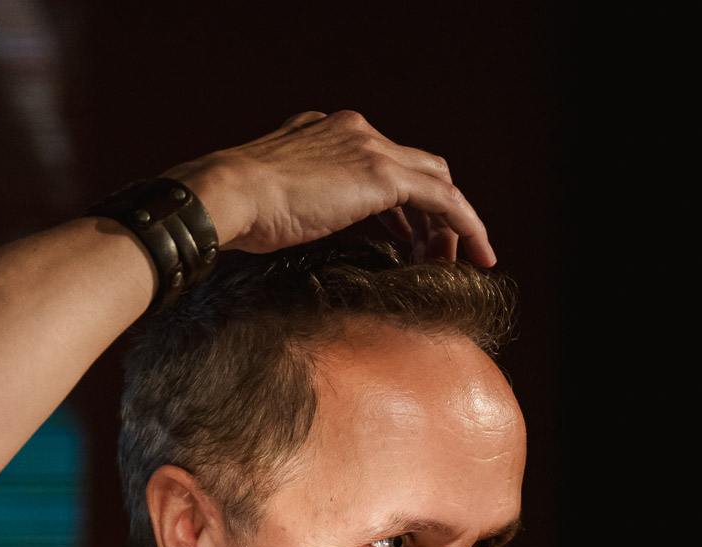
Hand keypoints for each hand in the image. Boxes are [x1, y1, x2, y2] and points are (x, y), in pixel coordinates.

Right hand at [163, 110, 495, 265]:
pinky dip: (466, 225)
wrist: (226, 196)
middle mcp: (353, 130)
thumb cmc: (236, 211)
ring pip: (437, 181)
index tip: (407, 238)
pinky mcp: (382, 174)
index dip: (401, 204)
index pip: (382, 161)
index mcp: (326, 131)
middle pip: (417, 167)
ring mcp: (369, 147)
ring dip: (452, 223)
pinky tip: (476, 253)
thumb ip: (299, 204)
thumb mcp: (273, 201)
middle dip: (432, 212)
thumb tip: (304, 230)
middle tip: (433, 252)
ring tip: (456, 261)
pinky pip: (443, 199)